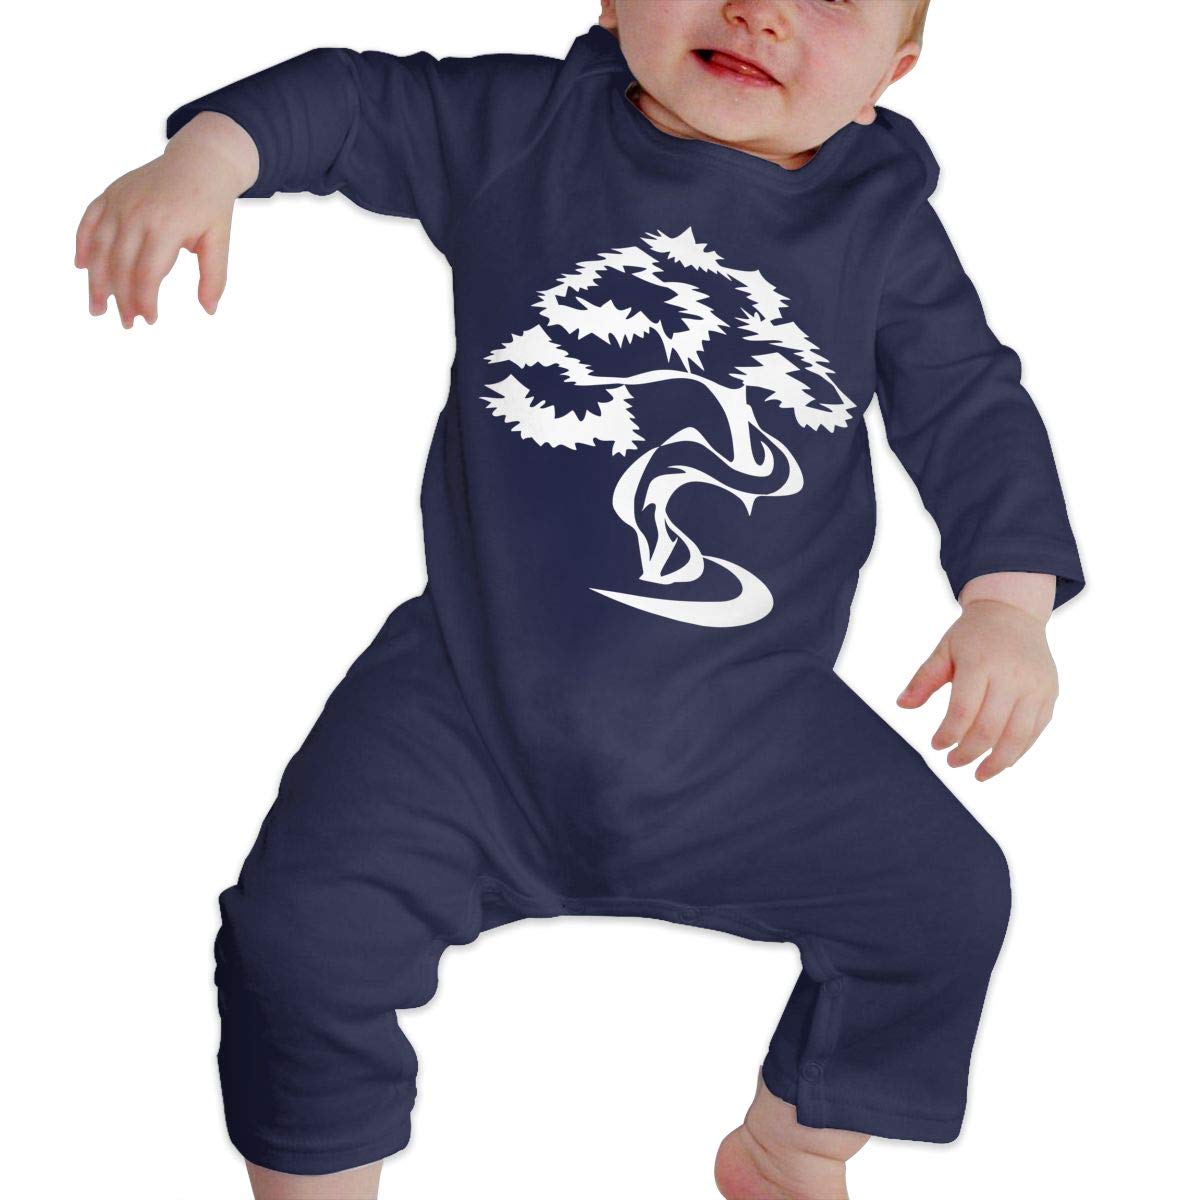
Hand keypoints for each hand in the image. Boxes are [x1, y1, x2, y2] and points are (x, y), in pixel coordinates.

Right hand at [74, 112, 258, 326]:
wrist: (200, 161)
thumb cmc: (211, 205)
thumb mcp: (219, 240)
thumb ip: (214, 276)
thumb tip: (209, 310)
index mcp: (166, 226)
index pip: (147, 273)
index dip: (145, 301)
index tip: (148, 320)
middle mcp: (137, 213)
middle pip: (120, 265)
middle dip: (120, 298)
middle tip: (125, 323)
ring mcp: (120, 202)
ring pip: (101, 247)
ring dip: (96, 280)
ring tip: (97, 307)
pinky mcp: (111, 194)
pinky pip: (89, 221)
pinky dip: (83, 243)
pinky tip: (82, 266)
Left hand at [896, 573, 1058, 781]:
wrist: (1013, 614)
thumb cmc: (972, 636)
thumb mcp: (944, 650)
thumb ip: (923, 679)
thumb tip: (901, 705)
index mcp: (981, 663)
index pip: (963, 711)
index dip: (948, 735)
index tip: (936, 745)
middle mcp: (1012, 676)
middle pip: (990, 728)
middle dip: (969, 753)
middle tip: (953, 763)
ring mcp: (1035, 686)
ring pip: (1018, 736)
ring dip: (997, 762)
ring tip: (980, 774)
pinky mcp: (1049, 693)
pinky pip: (1035, 730)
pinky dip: (1019, 750)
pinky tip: (1002, 760)